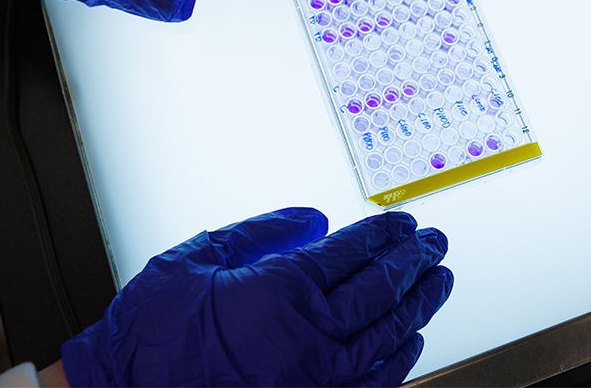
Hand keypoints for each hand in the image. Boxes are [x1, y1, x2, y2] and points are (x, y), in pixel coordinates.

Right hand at [61, 208, 452, 386]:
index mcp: (280, 290)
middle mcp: (309, 335)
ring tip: (438, 282)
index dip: (384, 234)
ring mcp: (316, 379)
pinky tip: (411, 339)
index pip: (352, 252)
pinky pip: (374, 383)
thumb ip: (261, 232)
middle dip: (415, 262)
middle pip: (381, 289)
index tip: (403, 223)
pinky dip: (400, 358)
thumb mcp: (198, 258)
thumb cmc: (152, 332)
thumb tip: (312, 218)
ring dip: (420, 305)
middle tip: (436, 245)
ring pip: (388, 335)